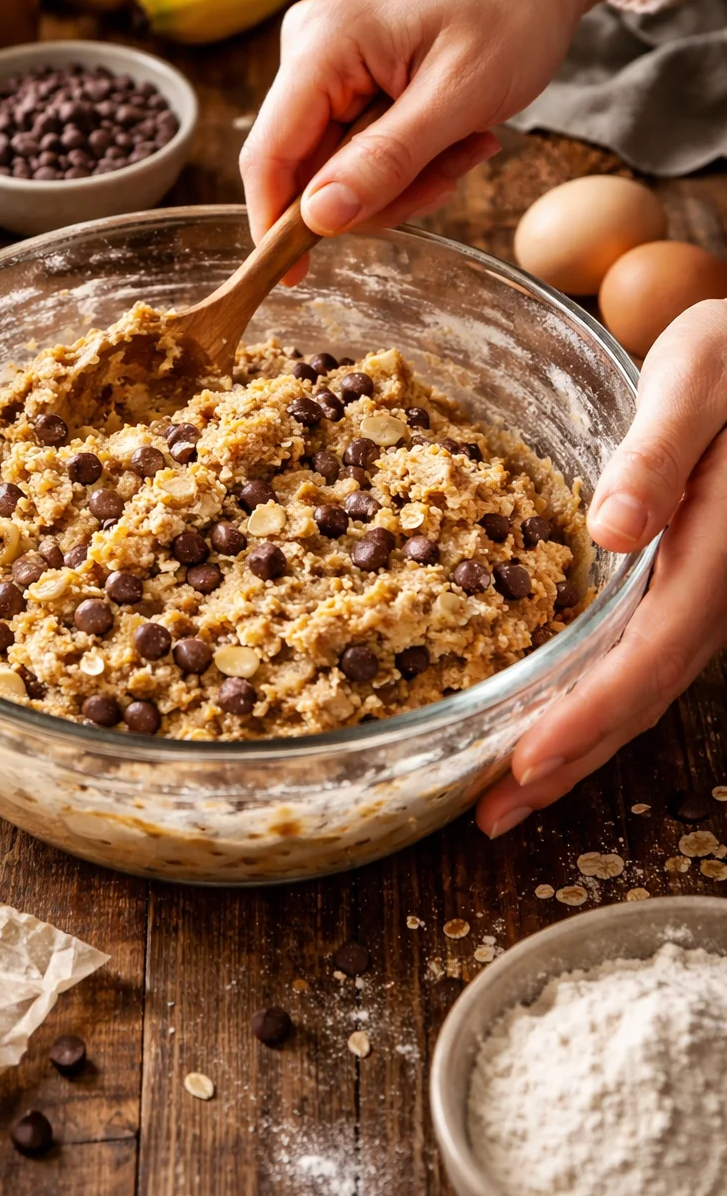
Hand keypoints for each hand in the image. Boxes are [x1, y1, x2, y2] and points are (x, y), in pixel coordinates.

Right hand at [241, 0, 713, 281]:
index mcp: (322, 45)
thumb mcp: (457, 98)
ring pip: (338, 167)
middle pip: (306, 170)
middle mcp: (307, 49)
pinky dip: (407, 158)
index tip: (295, 280)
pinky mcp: (345, 75)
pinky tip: (453, 133)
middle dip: (379, 193)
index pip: (269, 155)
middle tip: (452, 171)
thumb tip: (318, 219)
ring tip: (464, 142)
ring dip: (404, 177)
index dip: (275, 225)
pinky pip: (358, 147)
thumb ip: (384, 162)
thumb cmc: (510, 11)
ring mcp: (324, 61)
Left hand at [477, 300, 726, 838]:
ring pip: (639, 687)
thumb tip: (613, 531)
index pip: (646, 658)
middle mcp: (713, 588)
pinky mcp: (685, 581)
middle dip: (566, 762)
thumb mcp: (698, 378)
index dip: (584, 719)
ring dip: (576, 745)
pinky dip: (591, 700)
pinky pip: (639, 658)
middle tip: (491, 816)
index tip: (522, 766)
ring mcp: (701, 591)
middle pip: (639, 697)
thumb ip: (659, 455)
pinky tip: (549, 714)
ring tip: (505, 794)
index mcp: (716, 552)